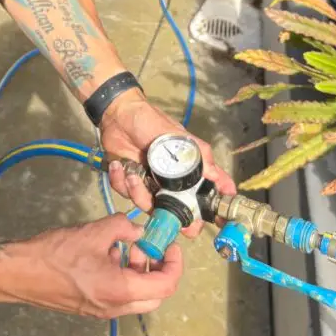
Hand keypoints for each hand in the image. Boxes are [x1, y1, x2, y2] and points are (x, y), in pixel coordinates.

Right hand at [4, 213, 182, 318]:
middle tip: (149, 246)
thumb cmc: (57, 254)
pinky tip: (107, 254)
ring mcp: (102, 311)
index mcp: (120, 291)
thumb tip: (138, 230)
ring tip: (125, 246)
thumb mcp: (94, 232)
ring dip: (139, 272)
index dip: (174, 264)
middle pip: (155, 296)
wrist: (21, 273)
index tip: (169, 243)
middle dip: (158, 269)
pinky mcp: (90, 307)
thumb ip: (122, 228)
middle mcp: (115, 308)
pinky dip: (124, 276)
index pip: (165, 286)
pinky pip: (119, 295)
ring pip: (137, 297)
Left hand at [100, 91, 235, 238]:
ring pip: (147, 204)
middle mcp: (168, 182)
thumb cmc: (150, 121)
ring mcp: (148, 184)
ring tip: (132, 173)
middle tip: (168, 218)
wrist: (118, 114)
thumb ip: (198, 154)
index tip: (216, 222)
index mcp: (184, 172)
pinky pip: (126, 192)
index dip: (210, 210)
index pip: (203, 194)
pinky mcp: (128, 181)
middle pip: (176, 210)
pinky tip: (118, 165)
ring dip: (137, 192)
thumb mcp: (176, 134)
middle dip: (172, 218)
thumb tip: (217, 176)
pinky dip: (120, 180)